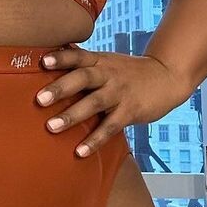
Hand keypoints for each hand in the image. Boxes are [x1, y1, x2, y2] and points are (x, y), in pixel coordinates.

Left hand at [34, 46, 188, 156]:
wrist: (167, 77)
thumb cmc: (128, 71)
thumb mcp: (107, 61)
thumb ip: (83, 61)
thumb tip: (49, 54)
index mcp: (100, 61)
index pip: (78, 56)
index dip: (61, 58)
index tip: (42, 62)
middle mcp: (108, 74)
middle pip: (83, 78)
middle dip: (61, 88)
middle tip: (40, 99)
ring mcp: (120, 93)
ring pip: (94, 103)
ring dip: (73, 115)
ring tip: (52, 127)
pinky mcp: (130, 111)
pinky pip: (110, 127)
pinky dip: (95, 140)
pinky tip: (79, 152)